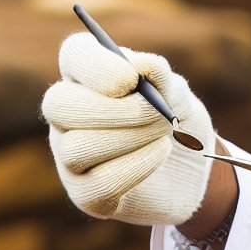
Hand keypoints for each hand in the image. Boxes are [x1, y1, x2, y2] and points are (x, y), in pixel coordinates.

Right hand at [41, 32, 214, 225]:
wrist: (192, 166)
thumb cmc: (174, 117)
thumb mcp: (175, 91)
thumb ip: (160, 75)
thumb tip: (143, 65)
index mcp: (85, 74)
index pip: (72, 55)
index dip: (95, 65)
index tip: (131, 79)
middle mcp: (66, 113)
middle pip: (58, 105)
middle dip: (113, 110)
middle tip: (158, 114)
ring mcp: (68, 155)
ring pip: (76, 148)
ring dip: (131, 139)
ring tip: (166, 134)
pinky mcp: (84, 194)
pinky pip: (98, 183)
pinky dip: (136, 166)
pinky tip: (161, 153)